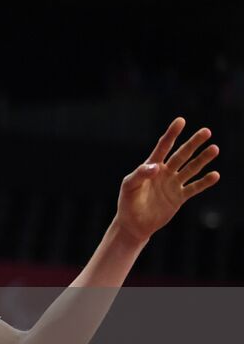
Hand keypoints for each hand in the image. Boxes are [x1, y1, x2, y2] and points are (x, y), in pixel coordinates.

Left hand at [114, 117, 220, 242]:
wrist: (134, 223)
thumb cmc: (128, 201)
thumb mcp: (129, 186)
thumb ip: (140, 174)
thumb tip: (156, 167)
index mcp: (150, 166)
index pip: (163, 146)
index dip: (172, 134)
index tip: (181, 120)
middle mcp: (164, 172)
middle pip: (181, 155)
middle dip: (193, 143)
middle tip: (206, 131)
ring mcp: (173, 184)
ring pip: (191, 168)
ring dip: (203, 159)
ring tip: (214, 149)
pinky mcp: (179, 197)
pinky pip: (194, 188)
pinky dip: (204, 182)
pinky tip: (215, 175)